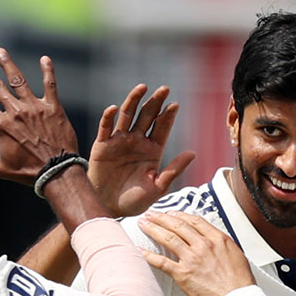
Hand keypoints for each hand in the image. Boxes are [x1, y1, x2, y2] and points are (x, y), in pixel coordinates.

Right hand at [0, 50, 79, 182]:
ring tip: (0, 52)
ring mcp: (34, 108)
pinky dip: (47, 70)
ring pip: (18, 80)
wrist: (57, 173)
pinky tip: (45, 58)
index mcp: (1, 126)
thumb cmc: (29, 172)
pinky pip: (50, 85)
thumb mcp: (0, 167)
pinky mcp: (53, 108)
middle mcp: (16, 112)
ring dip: (8, 64)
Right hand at [88, 83, 195, 216]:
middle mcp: (137, 141)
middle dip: (155, 102)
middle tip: (164, 89)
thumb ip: (174, 170)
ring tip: (142, 87)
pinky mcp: (102, 146)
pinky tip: (112, 108)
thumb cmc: (135, 200)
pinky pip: (105, 128)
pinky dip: (108, 118)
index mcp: (152, 150)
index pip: (162, 128)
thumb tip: (192, 153)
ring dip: (134, 101)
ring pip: (127, 116)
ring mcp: (119, 142)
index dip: (167, 116)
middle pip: (147, 116)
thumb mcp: (158, 187)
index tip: (174, 104)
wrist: (111, 208)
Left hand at [138, 211, 255, 295]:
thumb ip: (221, 246)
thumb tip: (214, 242)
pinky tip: (140, 251)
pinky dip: (148, 255)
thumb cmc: (239, 282)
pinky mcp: (183, 274)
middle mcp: (203, 245)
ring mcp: (192, 259)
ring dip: (153, 229)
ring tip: (143, 224)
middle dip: (162, 217)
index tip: (172, 213)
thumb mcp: (236, 254)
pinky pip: (162, 262)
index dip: (180, 215)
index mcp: (217, 239)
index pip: (194, 221)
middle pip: (178, 225)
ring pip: (168, 238)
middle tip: (151, 214)